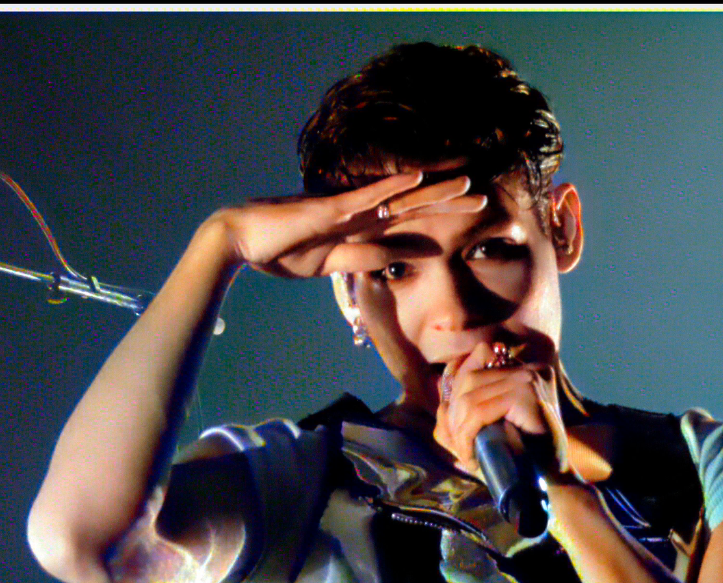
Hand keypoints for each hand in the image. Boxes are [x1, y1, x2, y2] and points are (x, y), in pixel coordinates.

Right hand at [207, 172, 486, 277]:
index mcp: (358, 229)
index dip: (437, 218)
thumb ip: (364, 260)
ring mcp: (345, 210)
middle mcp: (358, 214)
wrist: (239, 240)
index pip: (407, 223)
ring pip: (398, 197)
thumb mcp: (331, 264)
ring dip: (432, 190)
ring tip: (466, 183)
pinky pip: (365, 197)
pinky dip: (391, 187)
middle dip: (447, 202)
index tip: (466, 217)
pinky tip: (415, 178)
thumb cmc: (280, 250)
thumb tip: (395, 260)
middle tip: (483, 197)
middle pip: (412, 206)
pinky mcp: (328, 210)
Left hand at [432, 341, 569, 477]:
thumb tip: (441, 407)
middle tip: (458, 446)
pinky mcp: (525, 395)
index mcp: (521, 370)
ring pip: (470, 397)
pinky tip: (470, 458)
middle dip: (453, 415)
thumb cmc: (518, 459)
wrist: (552, 481)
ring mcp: (527, 379)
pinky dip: (466, 437)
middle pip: (468, 379)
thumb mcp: (485, 434)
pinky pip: (478, 412)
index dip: (454, 395)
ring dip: (458, 430)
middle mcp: (527, 368)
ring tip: (465, 454)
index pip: (473, 365)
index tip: (454, 427)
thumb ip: (461, 419)